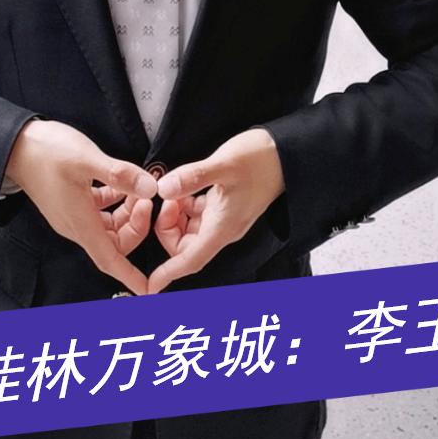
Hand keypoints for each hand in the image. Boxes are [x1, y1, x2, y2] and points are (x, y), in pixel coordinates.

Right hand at [4, 120, 157, 294]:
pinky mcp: (70, 201)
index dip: (130, 276)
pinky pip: (99, 211)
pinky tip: (119, 184)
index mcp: (80, 222)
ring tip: (135, 188)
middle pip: (115, 243)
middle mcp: (76, 224)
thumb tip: (149, 188)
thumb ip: (119, 175)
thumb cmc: (44, 153)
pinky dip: (114, 202)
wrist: (15, 146)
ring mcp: (72, 214)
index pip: (109, 260)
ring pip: (109, 226)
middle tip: (145, 199)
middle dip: (136, 226)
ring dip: (127, 212)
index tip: (149, 289)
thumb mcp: (86, 159)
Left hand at [146, 129, 285, 294]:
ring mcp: (223, 216)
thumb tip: (164, 189)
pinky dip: (184, 203)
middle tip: (167, 199)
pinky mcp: (222, 204)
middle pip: (184, 246)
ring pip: (188, 229)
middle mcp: (222, 228)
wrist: (286, 153)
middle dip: (167, 228)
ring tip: (175, 187)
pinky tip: (184, 184)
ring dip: (175, 214)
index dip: (169, 273)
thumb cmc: (261, 160)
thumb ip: (193, 177)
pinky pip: (195, 213)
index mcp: (223, 227)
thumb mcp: (224, 164)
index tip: (150, 285)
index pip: (191, 259)